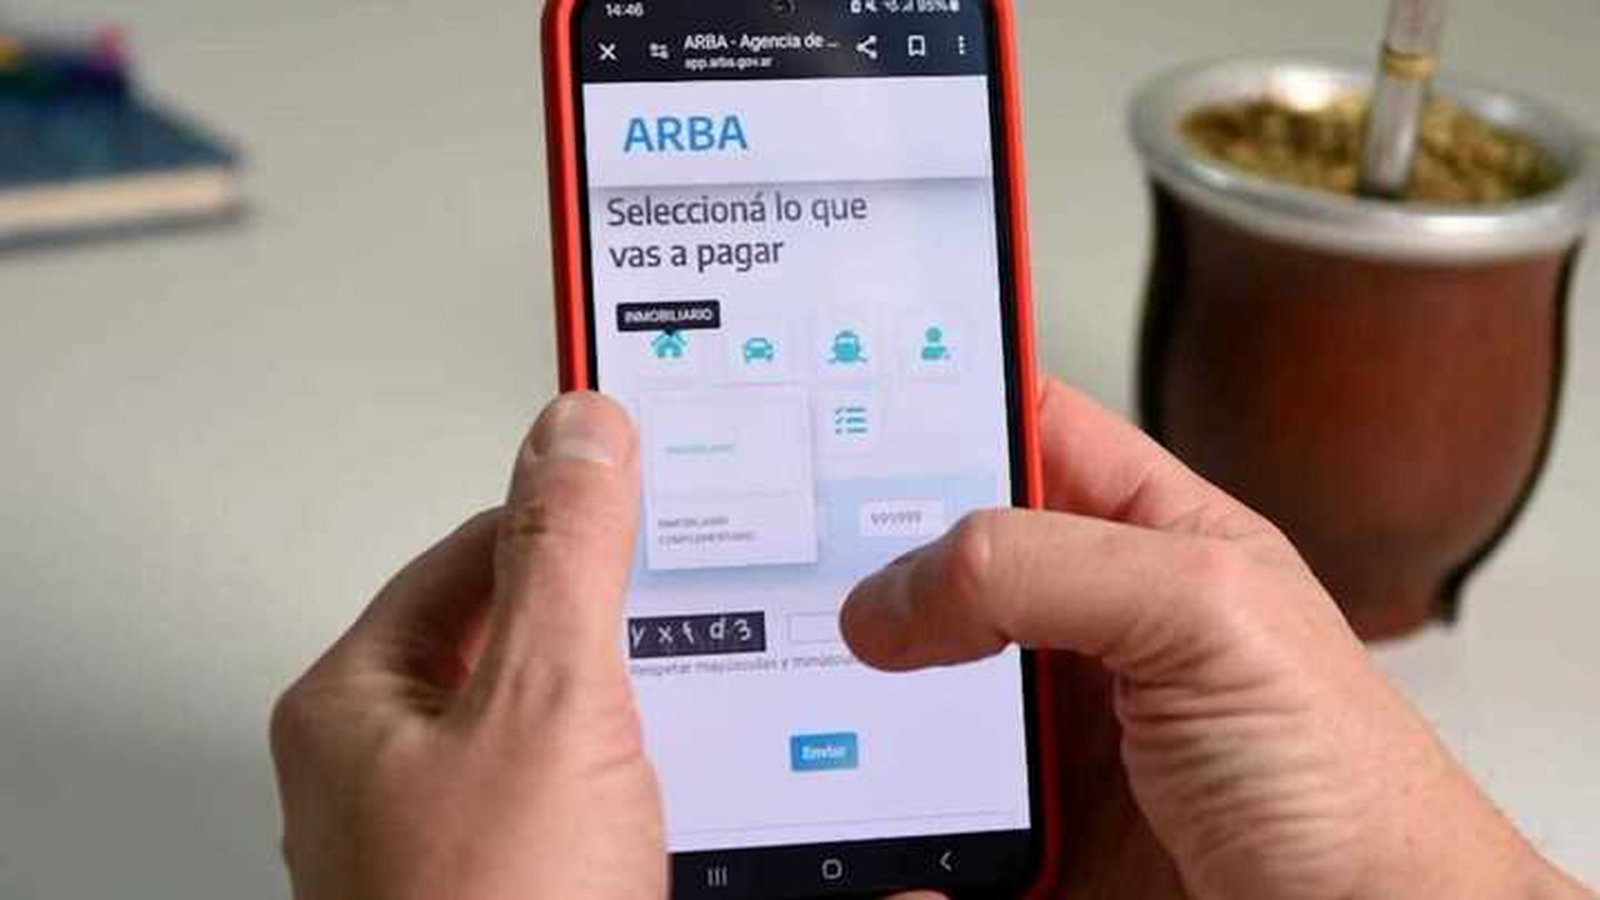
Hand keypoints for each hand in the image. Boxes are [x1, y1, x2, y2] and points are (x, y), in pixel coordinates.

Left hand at [270, 394, 664, 899]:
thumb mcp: (547, 701)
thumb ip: (566, 553)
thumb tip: (578, 428)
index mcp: (361, 705)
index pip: (472, 552)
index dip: (569, 517)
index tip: (649, 493)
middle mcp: (396, 773)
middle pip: (526, 641)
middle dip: (623, 625)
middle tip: (700, 612)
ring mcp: (458, 841)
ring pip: (574, 729)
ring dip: (652, 712)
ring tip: (720, 711)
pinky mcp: (526, 888)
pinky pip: (600, 805)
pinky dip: (659, 788)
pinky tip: (707, 798)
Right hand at [842, 378, 1590, 899]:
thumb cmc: (1346, 783)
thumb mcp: (1210, 613)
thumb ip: (1046, 566)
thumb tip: (895, 592)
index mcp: (1144, 534)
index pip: (1020, 429)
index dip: (935, 403)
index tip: (833, 397)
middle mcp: (1085, 624)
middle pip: (938, 564)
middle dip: (864, 565)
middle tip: (792, 569)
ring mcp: (1049, 732)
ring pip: (908, 691)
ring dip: (858, 702)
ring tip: (811, 703)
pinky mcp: (1022, 832)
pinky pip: (921, 809)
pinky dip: (888, 823)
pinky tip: (881, 827)